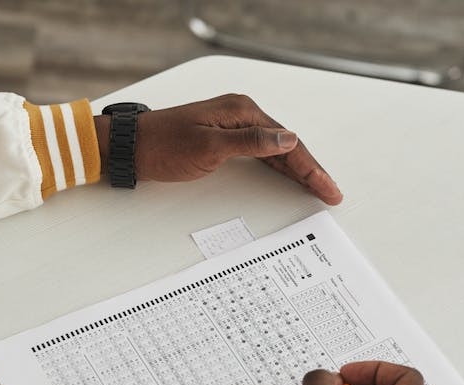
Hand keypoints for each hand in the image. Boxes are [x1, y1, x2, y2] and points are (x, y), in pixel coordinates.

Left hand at [94, 94, 342, 204]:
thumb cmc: (163, 146)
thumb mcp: (209, 147)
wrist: (132, 146)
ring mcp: (233, 126)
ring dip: (297, 170)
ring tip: (318, 189)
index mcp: (241, 112)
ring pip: (276, 150)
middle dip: (310, 170)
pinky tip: (289, 177)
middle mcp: (241, 114)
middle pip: (286, 145)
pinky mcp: (224, 138)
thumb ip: (251, 142)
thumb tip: (287, 139)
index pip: (287, 142)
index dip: (310, 167)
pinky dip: (278, 166)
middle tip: (331, 193)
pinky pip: (261, 153)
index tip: (327, 187)